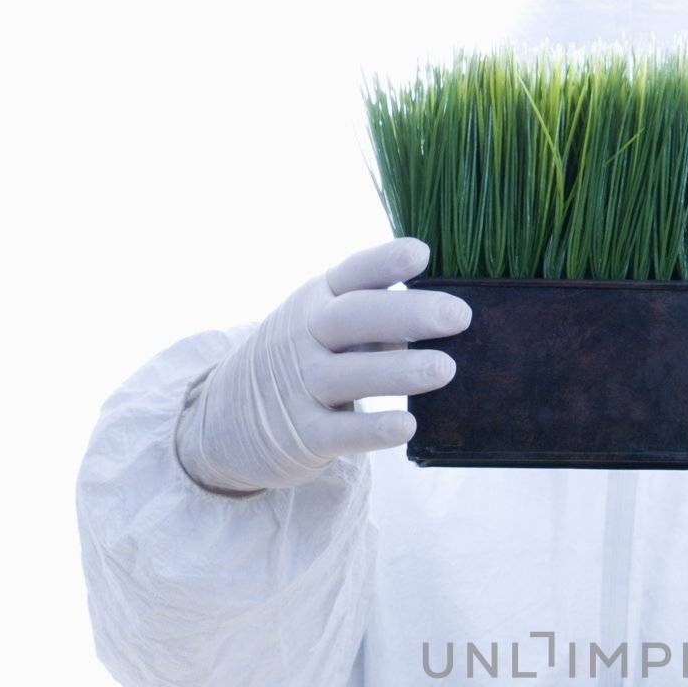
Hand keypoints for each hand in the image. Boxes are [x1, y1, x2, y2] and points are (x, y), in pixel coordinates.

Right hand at [176, 239, 469, 493]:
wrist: (228, 418)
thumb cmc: (302, 362)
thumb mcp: (325, 326)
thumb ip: (376, 319)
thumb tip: (442, 314)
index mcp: (316, 301)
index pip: (351, 275)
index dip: (384, 262)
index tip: (422, 252)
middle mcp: (304, 337)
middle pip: (353, 319)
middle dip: (406, 313)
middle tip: (459, 315)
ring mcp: (300, 386)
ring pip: (348, 375)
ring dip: (399, 370)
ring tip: (446, 368)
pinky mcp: (303, 434)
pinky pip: (340, 431)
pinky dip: (372, 428)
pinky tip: (407, 426)